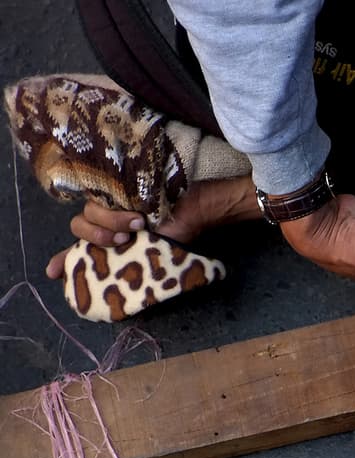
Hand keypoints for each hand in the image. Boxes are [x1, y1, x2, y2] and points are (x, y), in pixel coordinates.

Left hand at [45, 178, 259, 278]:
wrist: (198, 208)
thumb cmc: (181, 233)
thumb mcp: (151, 254)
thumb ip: (123, 260)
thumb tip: (102, 271)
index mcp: (115, 237)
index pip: (80, 246)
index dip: (64, 259)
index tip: (51, 273)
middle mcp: (109, 220)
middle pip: (79, 225)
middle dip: (97, 235)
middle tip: (123, 239)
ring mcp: (113, 202)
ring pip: (89, 210)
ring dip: (110, 220)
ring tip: (138, 223)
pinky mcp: (118, 184)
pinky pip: (100, 192)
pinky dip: (112, 206)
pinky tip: (131, 212)